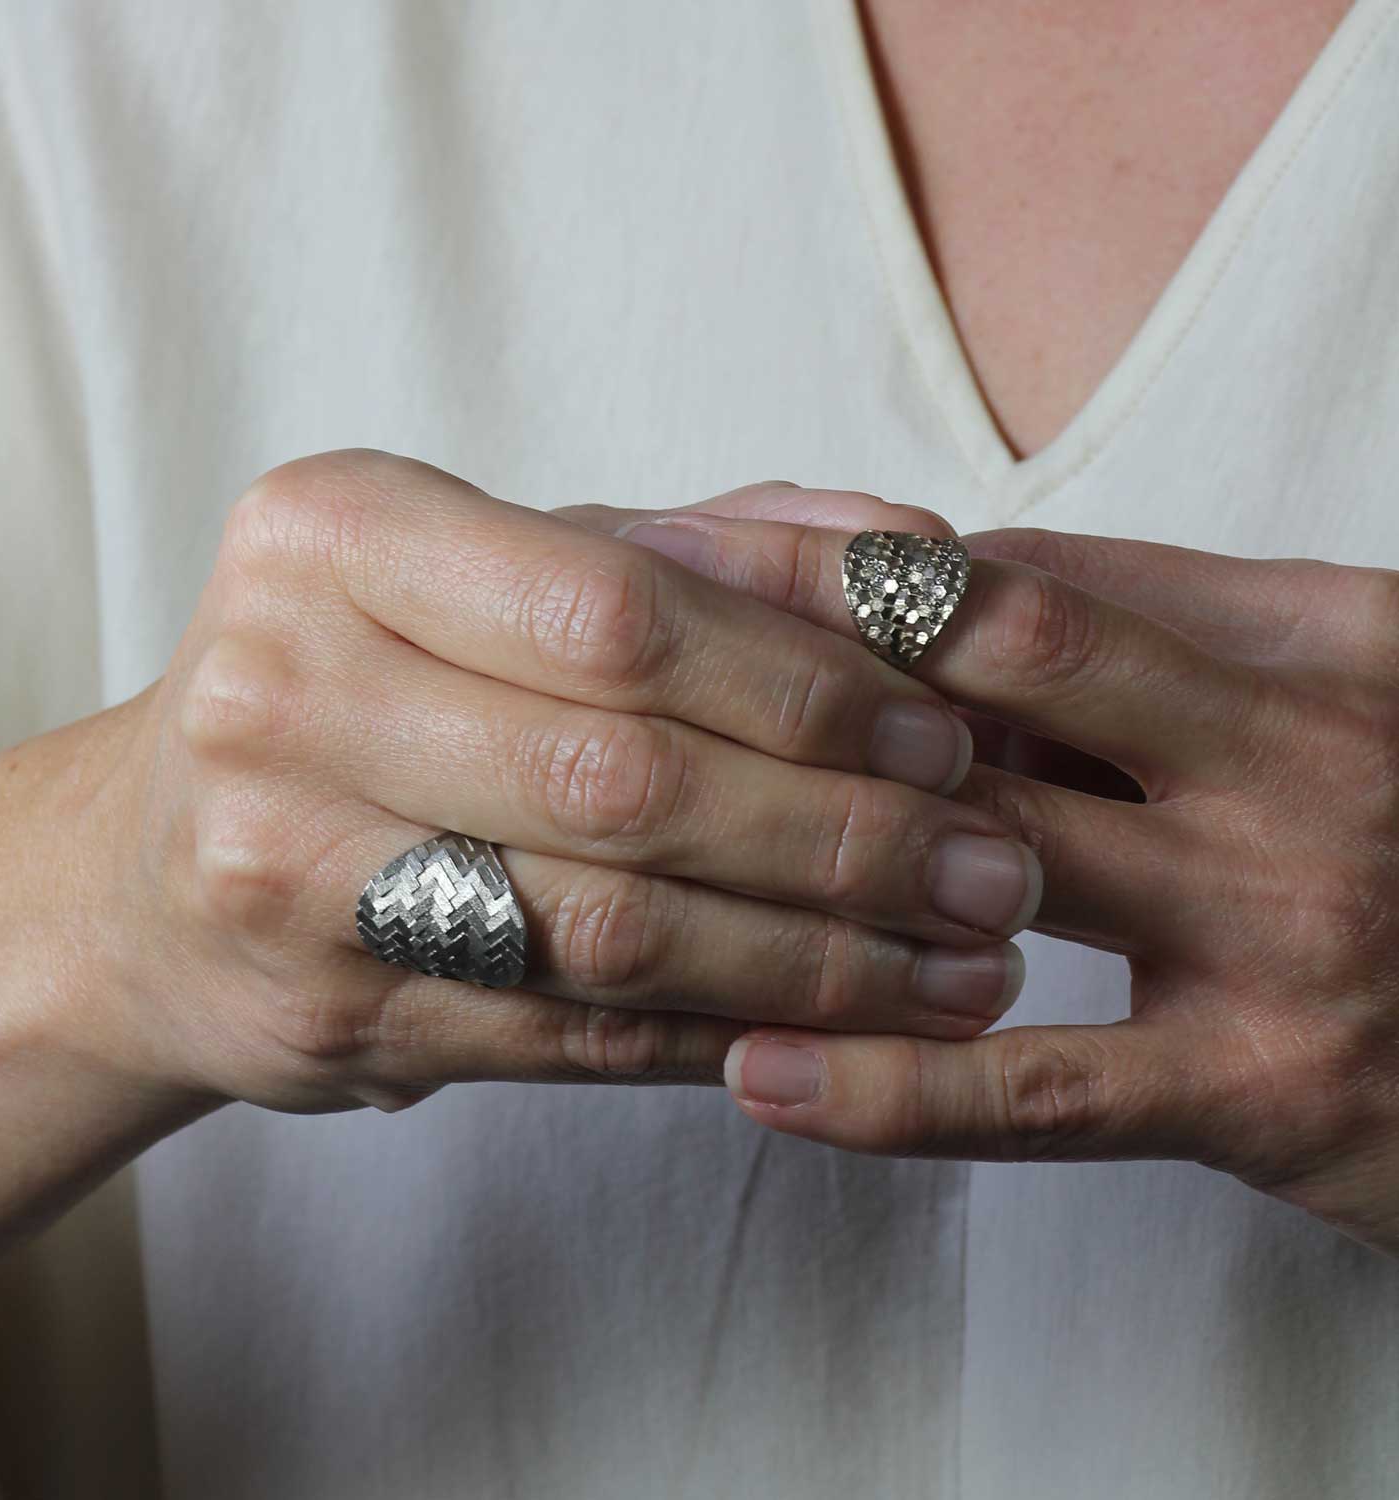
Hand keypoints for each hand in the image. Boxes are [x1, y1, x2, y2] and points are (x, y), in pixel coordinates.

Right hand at [90, 452, 1047, 1116]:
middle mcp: (280, 687)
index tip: (950, 734)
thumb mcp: (502, 573)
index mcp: (333, 534)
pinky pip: (575, 1036)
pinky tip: (851, 1026)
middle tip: (999, 870)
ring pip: (611, 930)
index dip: (807, 681)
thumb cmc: (376, 683)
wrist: (155, 868)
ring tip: (965, 960)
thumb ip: (706, 550)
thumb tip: (924, 560)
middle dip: (845, 835)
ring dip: (820, 956)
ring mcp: (281, 865)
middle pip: (623, 777)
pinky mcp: (321, 1013)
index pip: (615, 607)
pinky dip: (737, 1033)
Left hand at [600, 496, 1398, 1254]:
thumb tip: (936, 576)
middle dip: (792, 666)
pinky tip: (753, 1065)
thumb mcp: (1324, 685)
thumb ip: (1152, 631)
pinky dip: (885, 1084)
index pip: (1029, 584)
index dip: (846, 575)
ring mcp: (1280, 923)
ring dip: (800, 860)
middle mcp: (1298, 756)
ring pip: (987, 868)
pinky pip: (1038, 1085)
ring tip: (635, 859)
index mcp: (1316, 635)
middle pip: (988, 682)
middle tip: (619, 664)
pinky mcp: (1263, 1088)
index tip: (708, 576)